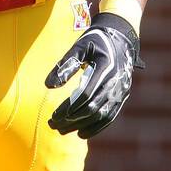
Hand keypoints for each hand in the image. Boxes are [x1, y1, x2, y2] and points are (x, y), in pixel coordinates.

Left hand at [45, 13, 142, 139]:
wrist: (121, 37)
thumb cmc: (96, 40)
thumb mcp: (80, 47)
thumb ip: (65, 65)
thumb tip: (48, 85)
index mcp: (106, 68)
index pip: (85, 95)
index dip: (68, 108)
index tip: (53, 115)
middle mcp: (116, 82)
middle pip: (92, 108)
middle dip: (71, 120)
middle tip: (53, 125)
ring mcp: (121, 90)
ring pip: (101, 115)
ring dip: (81, 126)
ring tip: (63, 131)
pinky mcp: (122, 95)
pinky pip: (110, 116)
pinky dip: (96, 127)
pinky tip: (82, 133)